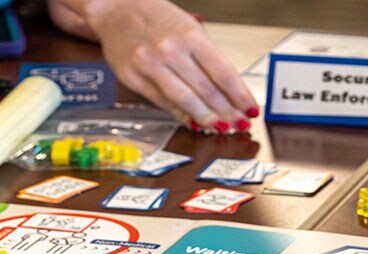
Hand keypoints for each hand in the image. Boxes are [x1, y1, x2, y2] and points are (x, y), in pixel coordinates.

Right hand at [50, 0, 258, 131]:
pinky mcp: (133, 79)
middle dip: (227, 112)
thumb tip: (227, 91)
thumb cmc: (156, 17)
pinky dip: (181, 115)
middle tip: (239, 124)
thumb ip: (206, 58)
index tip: (250, 109)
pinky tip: (193, 121)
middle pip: (206, 90)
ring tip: (219, 127)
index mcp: (189, 35)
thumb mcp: (189, 28)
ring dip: (206, 118)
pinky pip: (163, 103)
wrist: (117, 10)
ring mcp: (149, 66)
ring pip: (185, 101)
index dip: (240, 96)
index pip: (223, 73)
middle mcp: (169, 50)